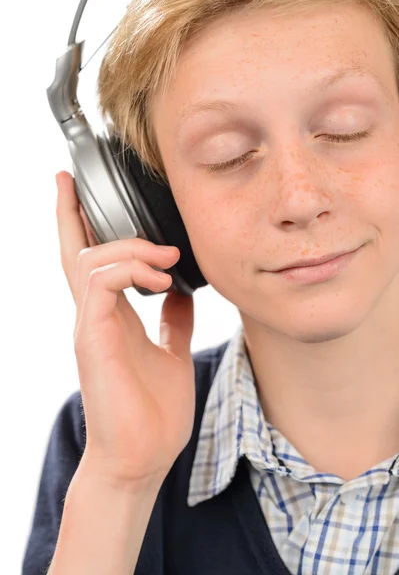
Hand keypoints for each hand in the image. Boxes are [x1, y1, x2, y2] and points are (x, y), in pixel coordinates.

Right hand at [55, 170, 194, 489]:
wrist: (143, 456)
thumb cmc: (153, 410)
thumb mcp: (173, 351)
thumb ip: (174, 318)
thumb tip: (184, 290)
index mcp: (112, 316)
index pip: (89, 261)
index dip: (78, 224)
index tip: (72, 188)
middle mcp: (95, 315)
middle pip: (74, 251)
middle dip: (71, 212)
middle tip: (72, 180)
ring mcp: (91, 325)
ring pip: (89, 260)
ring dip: (130, 247)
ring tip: (166, 258)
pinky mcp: (93, 338)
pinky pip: (101, 285)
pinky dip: (130, 270)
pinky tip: (161, 279)